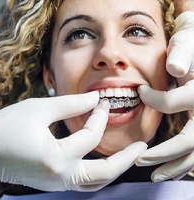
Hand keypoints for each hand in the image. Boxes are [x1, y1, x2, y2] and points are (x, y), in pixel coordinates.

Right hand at [0, 92, 146, 191]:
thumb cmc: (3, 129)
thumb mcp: (38, 109)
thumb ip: (69, 104)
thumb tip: (94, 98)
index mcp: (56, 157)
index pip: (90, 136)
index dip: (98, 115)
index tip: (101, 101)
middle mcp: (60, 177)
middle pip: (104, 173)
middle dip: (126, 159)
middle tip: (142, 147)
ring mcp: (57, 184)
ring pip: (96, 183)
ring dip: (114, 169)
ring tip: (128, 156)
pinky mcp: (53, 183)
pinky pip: (83, 182)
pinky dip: (97, 172)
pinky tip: (102, 159)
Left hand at [135, 12, 193, 181]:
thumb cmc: (191, 46)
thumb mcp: (186, 44)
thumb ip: (183, 54)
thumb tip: (175, 69)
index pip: (175, 102)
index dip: (154, 99)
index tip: (139, 92)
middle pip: (190, 140)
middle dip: (164, 153)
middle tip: (140, 159)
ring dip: (174, 166)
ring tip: (155, 175)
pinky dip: (183, 162)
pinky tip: (169, 170)